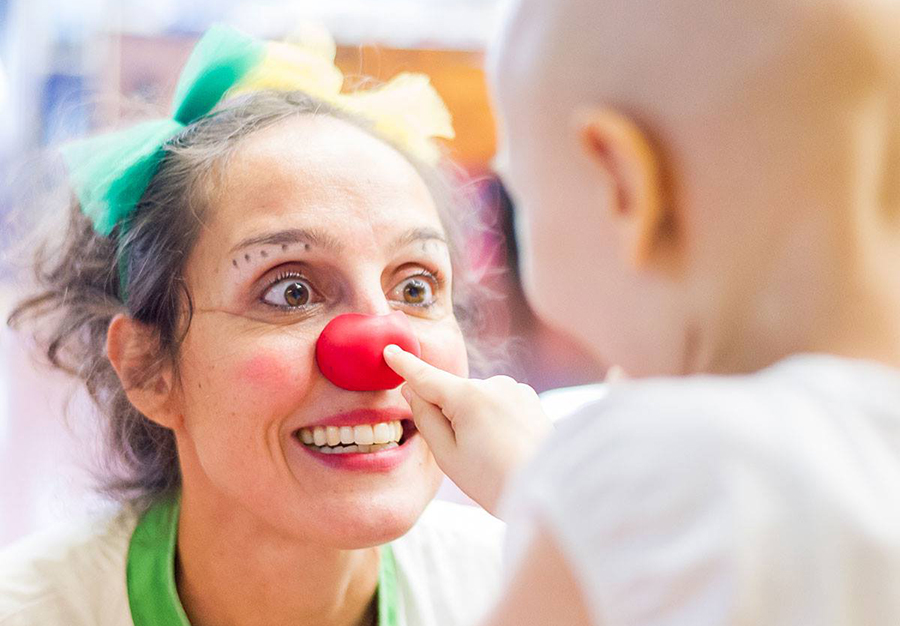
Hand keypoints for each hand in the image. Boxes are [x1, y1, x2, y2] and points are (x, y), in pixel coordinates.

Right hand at [383, 344, 552, 516]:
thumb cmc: (495, 480)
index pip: (426, 377)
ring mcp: (514, 388)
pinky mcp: (529, 397)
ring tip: (495, 456)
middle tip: (468, 456)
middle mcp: (493, 383)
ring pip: (477, 400)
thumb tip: (414, 390)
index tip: (390, 351)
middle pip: (453, 394)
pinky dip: (495, 420)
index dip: (405, 365)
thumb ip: (426, 418)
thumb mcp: (448, 456)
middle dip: (450, 416)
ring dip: (475, 419)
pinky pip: (498, 403)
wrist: (551, 490)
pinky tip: (509, 445)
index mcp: (468, 397)